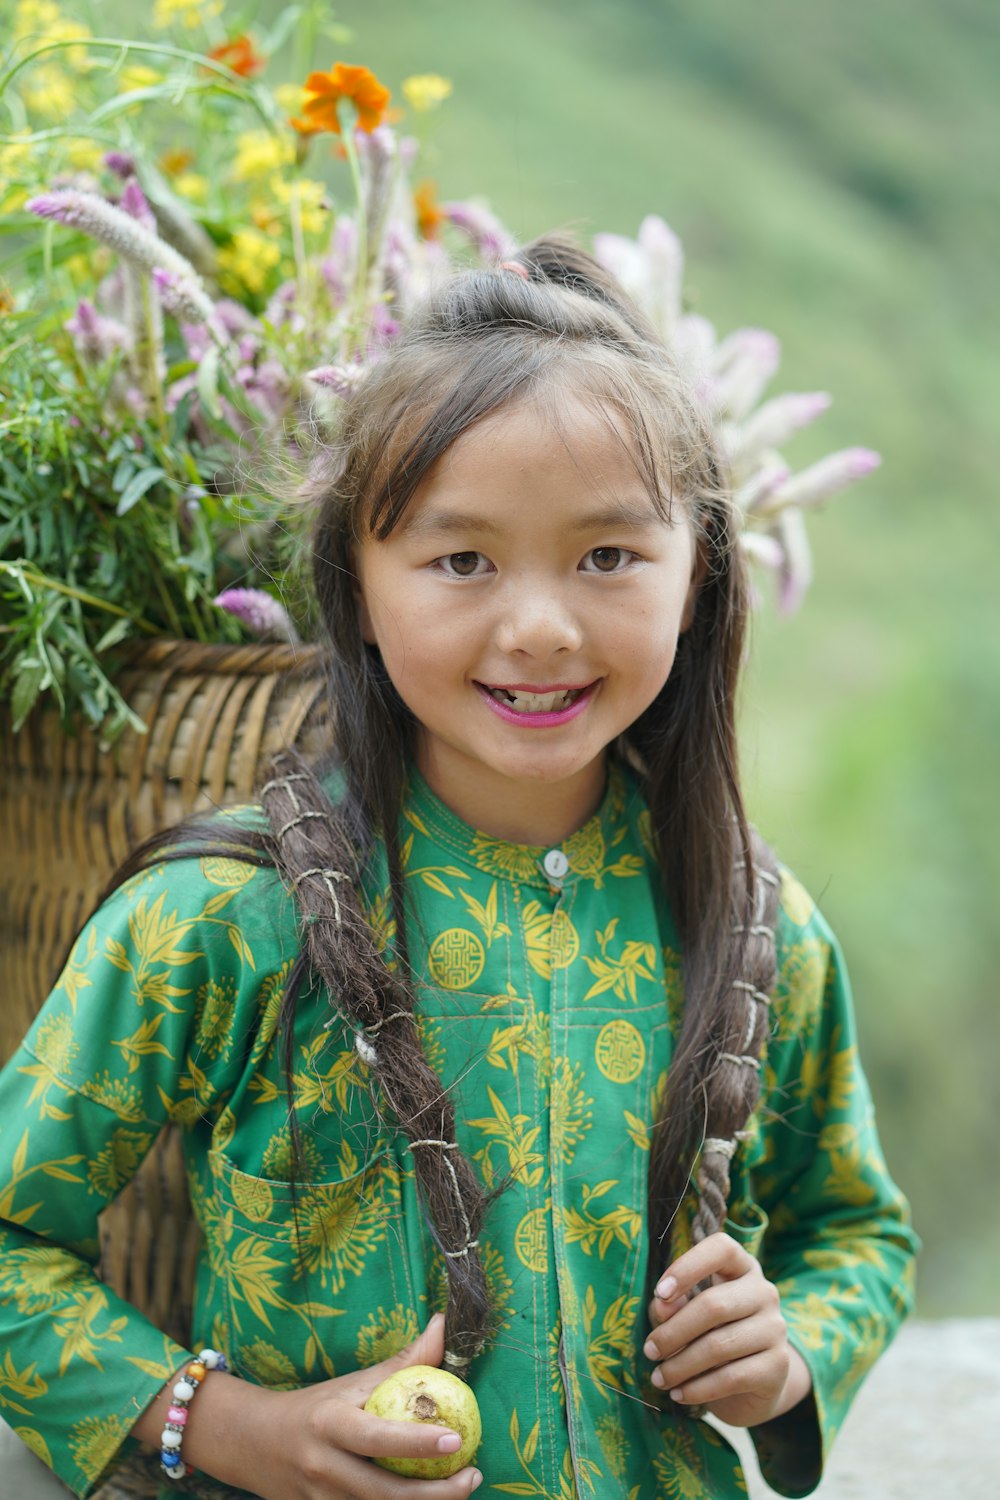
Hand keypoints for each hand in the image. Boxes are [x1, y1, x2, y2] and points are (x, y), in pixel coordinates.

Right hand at [190, 1313, 482, 1499]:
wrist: (253, 1443)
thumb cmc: (317, 1406)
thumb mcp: (354, 1382)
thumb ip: (402, 1362)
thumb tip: (442, 1325)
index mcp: (330, 1424)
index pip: (377, 1437)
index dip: (416, 1442)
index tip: (457, 1439)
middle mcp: (322, 1466)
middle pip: (383, 1493)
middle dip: (435, 1494)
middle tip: (473, 1476)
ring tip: (461, 1490)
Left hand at [643, 1232, 810, 1427]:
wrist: (752, 1384)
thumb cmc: (711, 1336)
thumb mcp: (687, 1316)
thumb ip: (672, 1306)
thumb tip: (662, 1303)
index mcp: (741, 1267)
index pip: (722, 1248)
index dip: (689, 1266)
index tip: (659, 1292)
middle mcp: (764, 1292)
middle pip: (714, 1305)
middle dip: (673, 1332)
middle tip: (649, 1351)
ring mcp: (776, 1328)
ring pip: (719, 1345)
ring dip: (681, 1365)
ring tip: (659, 1378)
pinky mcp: (779, 1365)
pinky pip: (731, 1377)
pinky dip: (698, 1388)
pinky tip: (679, 1394)